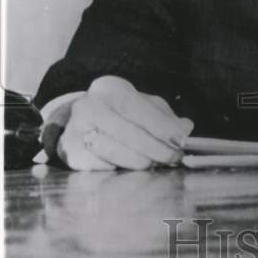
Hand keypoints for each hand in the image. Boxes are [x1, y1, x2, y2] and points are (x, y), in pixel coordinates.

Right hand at [56, 76, 193, 170]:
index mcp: (109, 88)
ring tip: (154, 163)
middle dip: (155, 148)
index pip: (136, 107)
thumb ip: (165, 117)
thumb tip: (185, 129)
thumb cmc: (122, 114)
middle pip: (126, 131)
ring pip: (113, 151)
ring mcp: (76, 130)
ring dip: (140, 161)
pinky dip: (121, 168)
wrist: (83, 123)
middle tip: (173, 158)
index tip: (181, 140)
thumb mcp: (144, 106)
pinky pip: (102, 166)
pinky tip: (131, 166)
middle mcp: (88, 106)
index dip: (160, 126)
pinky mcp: (72, 154)